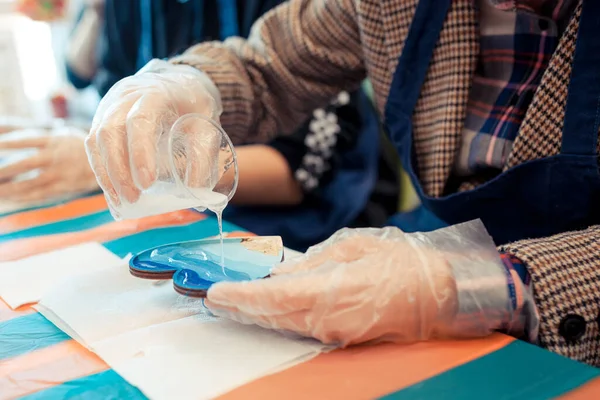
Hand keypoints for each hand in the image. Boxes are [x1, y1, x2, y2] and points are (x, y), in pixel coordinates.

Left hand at [0, 127, 98, 201]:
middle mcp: (56, 157)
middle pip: (25, 164)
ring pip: (30, 183)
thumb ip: (42, 136)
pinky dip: (24, 196)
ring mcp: (60, 174)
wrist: (110, 164)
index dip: (8, 144)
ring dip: (10, 188)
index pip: (26, 141)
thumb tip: (11, 131)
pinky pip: (41, 193)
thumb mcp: (65, 135)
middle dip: (5, 170)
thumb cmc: (81, 148)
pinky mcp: (64, 187)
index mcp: (55, 141)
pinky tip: (12, 197)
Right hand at [85, 59, 221, 206]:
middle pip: (110, 131)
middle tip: (133, 198)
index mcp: (155, 93)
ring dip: (106, 173)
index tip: (147, 183)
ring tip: (122, 200)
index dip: (140, 153)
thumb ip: (203, 156)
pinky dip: (101, 170)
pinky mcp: (101, 118)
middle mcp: (125, 96)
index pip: (140, 121)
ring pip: (96, 139)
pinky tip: (112, 192)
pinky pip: (92, 145)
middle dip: (118, 170)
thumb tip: (195, 192)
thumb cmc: (192, 106)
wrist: (176, 83)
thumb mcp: (207, 126)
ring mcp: (109, 105)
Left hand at [205, 228, 459, 345]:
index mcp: (332, 292)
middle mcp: (328, 319)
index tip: (217, 292)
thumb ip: (314, 261)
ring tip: (231, 303)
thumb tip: (283, 272)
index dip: (242, 297)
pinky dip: (278, 319)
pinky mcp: (342, 337)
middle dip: (241, 308)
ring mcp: (335, 333)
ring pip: (284, 325)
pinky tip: (265, 310)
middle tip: (214, 298)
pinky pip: (301, 328)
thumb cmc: (399, 262)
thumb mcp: (354, 246)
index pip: (274, 298)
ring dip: (256, 315)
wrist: (438, 294)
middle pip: (273, 317)